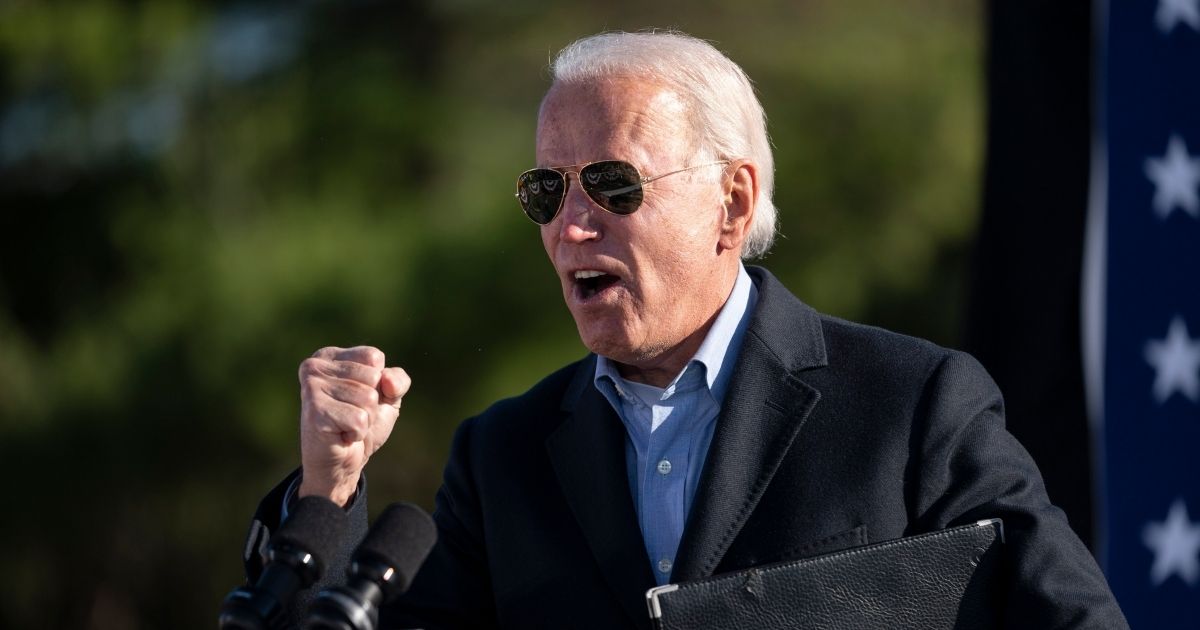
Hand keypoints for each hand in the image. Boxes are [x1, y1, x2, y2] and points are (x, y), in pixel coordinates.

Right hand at [296, 346, 409, 505]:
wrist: (343, 462)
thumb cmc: (361, 424)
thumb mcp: (388, 396)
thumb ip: (397, 380)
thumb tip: (385, 380)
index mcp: (330, 356)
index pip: (374, 357)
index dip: (378, 382)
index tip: (359, 397)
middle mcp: (315, 366)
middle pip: (372, 377)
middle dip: (371, 403)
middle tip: (351, 415)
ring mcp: (312, 387)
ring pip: (367, 398)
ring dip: (364, 419)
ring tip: (345, 425)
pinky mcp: (314, 411)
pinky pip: (359, 419)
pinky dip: (357, 432)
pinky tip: (341, 435)